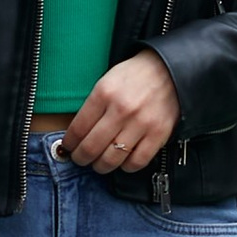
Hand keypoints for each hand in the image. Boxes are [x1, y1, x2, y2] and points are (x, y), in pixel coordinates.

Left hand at [61, 50, 181, 175]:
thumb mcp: (107, 81)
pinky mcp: (158, 134)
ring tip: (100, 164)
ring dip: (101, 166)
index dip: (70, 143)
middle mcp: (122, 109)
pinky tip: (123, 162)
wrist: (168, 70)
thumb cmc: (134, 76)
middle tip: (81, 159)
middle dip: (81, 158)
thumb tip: (78, 134)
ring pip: (112, 159)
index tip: (69, 147)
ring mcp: (141, 123)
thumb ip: (93, 106)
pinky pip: (137, 162)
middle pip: (91, 147)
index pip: (78, 129)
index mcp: (104, 93)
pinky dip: (127, 167)